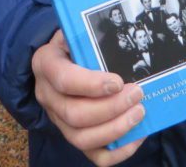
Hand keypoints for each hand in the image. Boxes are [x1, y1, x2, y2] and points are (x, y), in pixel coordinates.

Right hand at [32, 30, 145, 164]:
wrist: (56, 61)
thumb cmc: (70, 45)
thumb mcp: (72, 32)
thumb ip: (86, 34)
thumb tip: (114, 32)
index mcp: (46, 65)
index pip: (64, 80)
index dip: (92, 85)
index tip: (119, 82)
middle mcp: (47, 97)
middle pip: (74, 114)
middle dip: (111, 108)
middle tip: (137, 94)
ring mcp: (58, 120)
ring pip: (82, 138)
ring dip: (115, 129)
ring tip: (139, 112)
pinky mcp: (72, 136)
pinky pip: (93, 155)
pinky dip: (117, 152)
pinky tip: (137, 136)